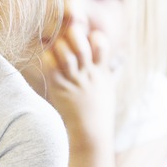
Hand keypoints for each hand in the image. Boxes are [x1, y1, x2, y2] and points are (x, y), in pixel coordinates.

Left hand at [42, 20, 118, 160]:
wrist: (92, 132)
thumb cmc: (100, 111)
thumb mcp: (109, 88)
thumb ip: (112, 71)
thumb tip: (119, 61)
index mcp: (101, 71)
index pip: (102, 44)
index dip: (94, 36)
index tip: (88, 37)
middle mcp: (88, 73)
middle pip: (81, 46)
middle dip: (73, 34)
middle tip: (66, 34)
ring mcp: (74, 81)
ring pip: (65, 54)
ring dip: (59, 45)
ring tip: (55, 45)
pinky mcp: (60, 88)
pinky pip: (51, 67)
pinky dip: (47, 57)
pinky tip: (46, 57)